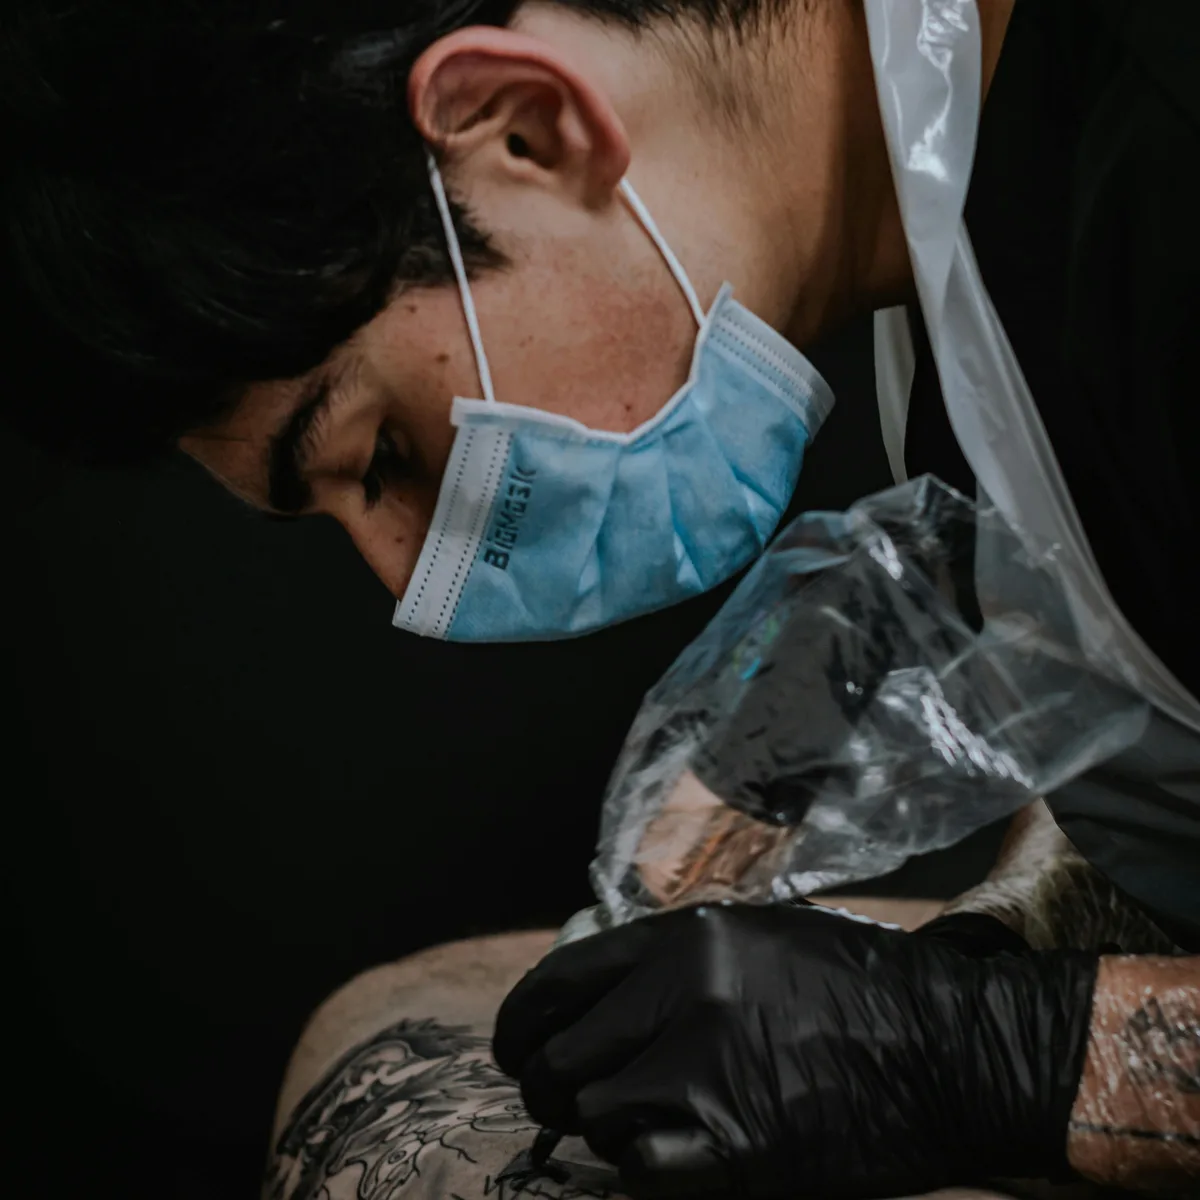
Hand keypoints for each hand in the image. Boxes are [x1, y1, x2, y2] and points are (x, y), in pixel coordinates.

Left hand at [494, 904, 1097, 1199]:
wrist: (949, 1049)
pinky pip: (638, 1167)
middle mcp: (683, 995)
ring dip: (599, 1128)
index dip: (519, 1019)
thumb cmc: (859, 986)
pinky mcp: (734, 1145)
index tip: (513, 1044)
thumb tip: (603, 995)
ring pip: (591, 1115)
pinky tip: (668, 1155)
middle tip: (562, 1101)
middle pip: (558, 1056)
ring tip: (630, 1126)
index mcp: (687, 938)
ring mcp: (706, 1072)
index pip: (559, 979)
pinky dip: (640, 1167)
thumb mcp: (758, 938)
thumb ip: (675, 959)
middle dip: (545, 1085)